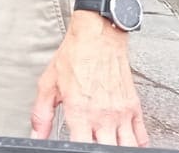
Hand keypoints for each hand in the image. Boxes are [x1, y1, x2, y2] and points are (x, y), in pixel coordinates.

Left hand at [30, 15, 147, 145]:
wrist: (98, 37)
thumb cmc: (74, 56)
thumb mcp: (48, 84)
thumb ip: (41, 114)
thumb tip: (35, 134)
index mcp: (80, 111)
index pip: (81, 147)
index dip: (75, 151)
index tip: (72, 149)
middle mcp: (103, 115)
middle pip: (106, 150)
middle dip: (97, 151)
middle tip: (89, 145)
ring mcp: (121, 113)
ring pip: (126, 147)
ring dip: (116, 148)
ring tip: (106, 144)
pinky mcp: (134, 108)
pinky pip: (142, 136)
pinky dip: (137, 144)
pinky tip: (126, 143)